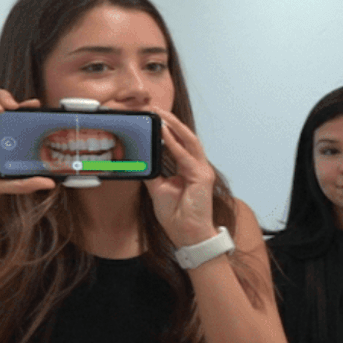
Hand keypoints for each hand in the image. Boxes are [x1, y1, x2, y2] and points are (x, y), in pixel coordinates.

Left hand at [144, 107, 216, 247]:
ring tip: (161, 114)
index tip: (151, 117)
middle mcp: (197, 166)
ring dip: (174, 126)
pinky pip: (186, 156)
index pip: (178, 143)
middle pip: (185, 137)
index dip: (167, 129)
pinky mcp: (202, 177)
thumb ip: (152, 171)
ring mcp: (202, 171)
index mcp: (188, 168)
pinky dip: (175, 144)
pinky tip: (164, 133)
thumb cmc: (177, 215)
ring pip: (189, 140)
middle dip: (171, 121)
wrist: (187, 234)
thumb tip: (140, 157)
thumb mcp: (158, 188)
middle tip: (155, 108)